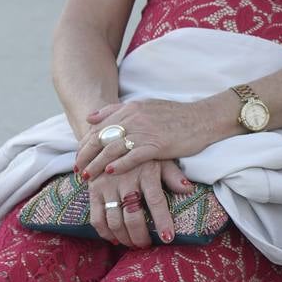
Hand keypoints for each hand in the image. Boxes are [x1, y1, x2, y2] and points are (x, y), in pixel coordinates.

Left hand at [76, 98, 216, 179]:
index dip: (85, 142)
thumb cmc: (175, 115)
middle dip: (86, 155)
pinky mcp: (158, 144)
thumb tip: (91, 117)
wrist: (203, 118)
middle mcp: (135, 117)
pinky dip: (119, 164)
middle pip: (102, 137)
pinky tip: (110, 172)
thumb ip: (118, 110)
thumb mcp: (145, 105)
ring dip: (97, 163)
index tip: (79, 156)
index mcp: (131, 108)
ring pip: (113, 148)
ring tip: (88, 176)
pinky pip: (133, 155)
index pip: (99, 126)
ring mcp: (146, 130)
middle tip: (78, 170)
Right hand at [85, 159, 188, 245]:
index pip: (156, 201)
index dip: (162, 221)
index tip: (168, 238)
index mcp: (146, 172)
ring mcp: (107, 186)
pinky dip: (105, 233)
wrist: (111, 140)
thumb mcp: (160, 159)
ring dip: (124, 237)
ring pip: (115, 220)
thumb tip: (188, 189)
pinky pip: (97, 218)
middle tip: (146, 246)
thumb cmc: (142, 154)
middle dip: (140, 236)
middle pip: (133, 216)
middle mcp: (126, 180)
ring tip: (133, 244)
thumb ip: (173, 175)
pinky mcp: (93, 191)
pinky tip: (115, 239)